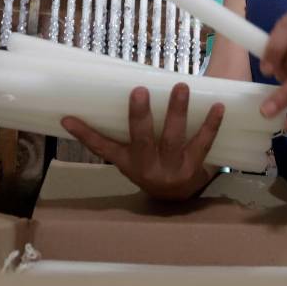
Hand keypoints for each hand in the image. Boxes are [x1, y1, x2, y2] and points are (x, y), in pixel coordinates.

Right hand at [61, 83, 224, 200]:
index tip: (68, 118)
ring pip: (174, 139)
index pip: (101, 147)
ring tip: (181, 87)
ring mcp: (171, 168)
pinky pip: (203, 144)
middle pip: (142, 140)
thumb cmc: (150, 166)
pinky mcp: (194, 167)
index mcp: (127, 162)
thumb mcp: (128, 157)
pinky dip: (211, 125)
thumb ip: (115, 136)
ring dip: (177, 112)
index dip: (84, 133)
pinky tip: (218, 106)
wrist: (177, 198)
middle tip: (139, 90)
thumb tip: (83, 109)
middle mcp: (147, 167)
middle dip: (139, 116)